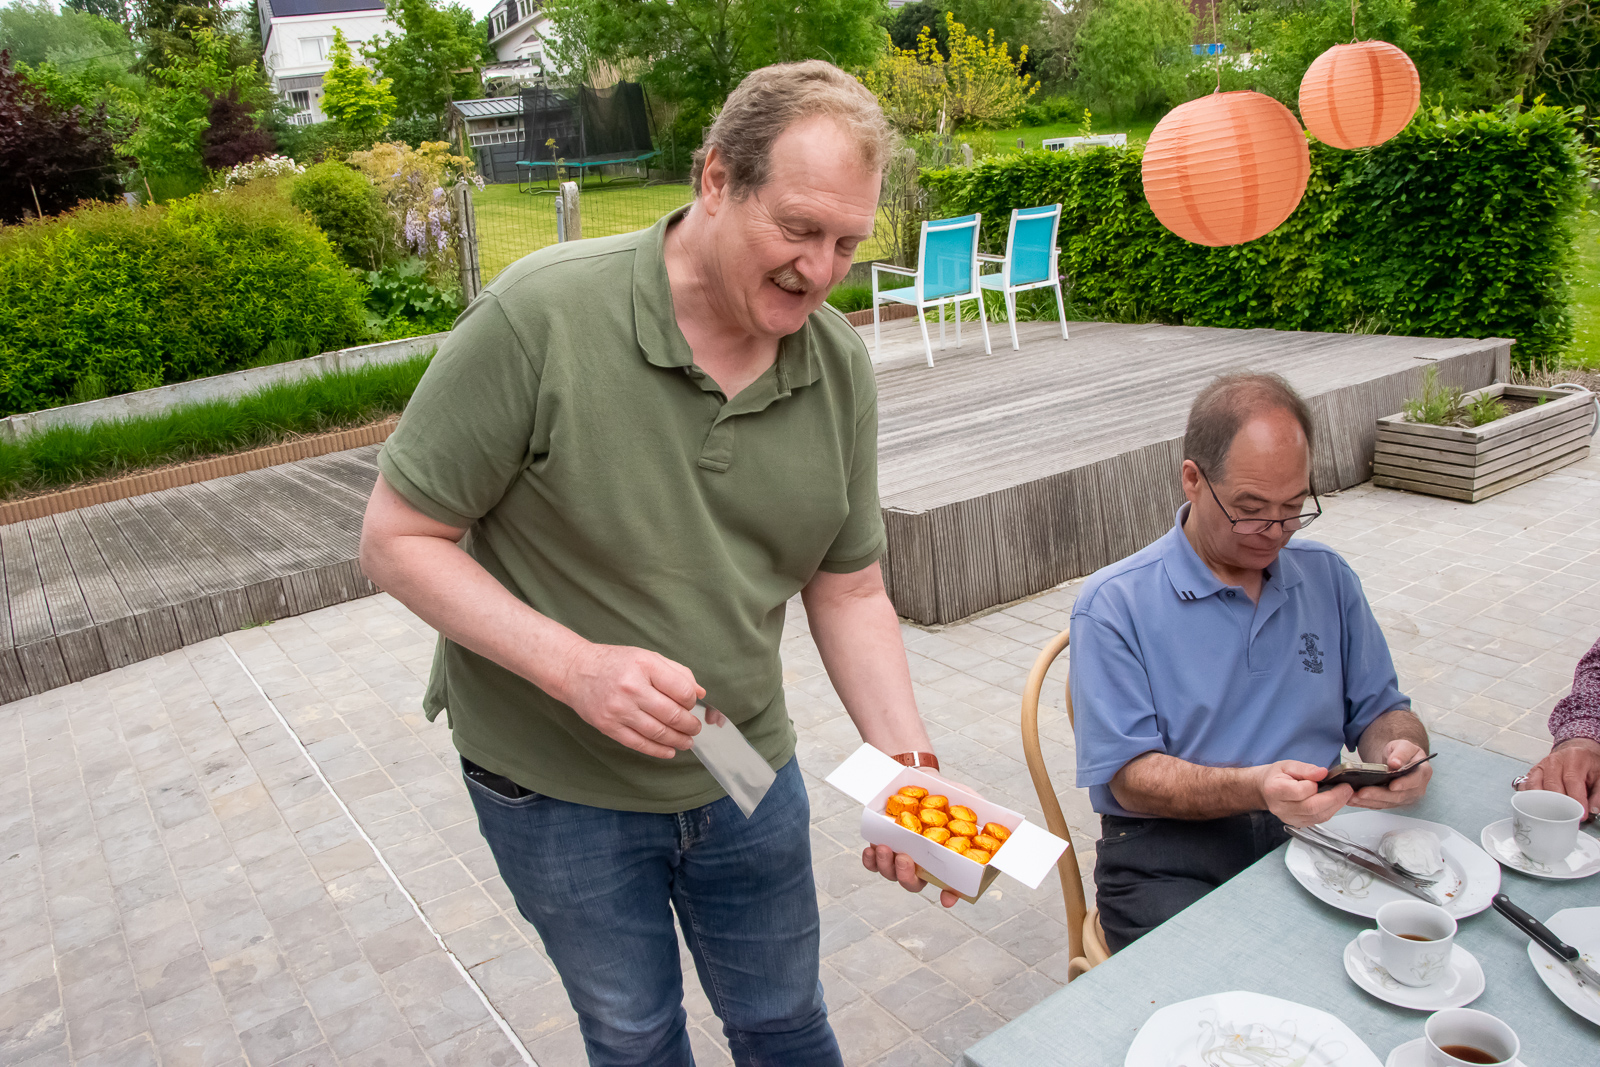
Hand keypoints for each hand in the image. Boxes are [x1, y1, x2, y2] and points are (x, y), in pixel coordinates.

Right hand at [557, 642, 704, 758]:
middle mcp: (632, 688)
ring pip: (657, 732)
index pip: (681, 690)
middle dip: (689, 725)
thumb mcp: (647, 657)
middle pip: (672, 714)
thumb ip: (677, 672)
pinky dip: (657, 750)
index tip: (691, 705)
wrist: (576, 671)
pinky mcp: (608, 726)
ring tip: (687, 742)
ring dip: (677, 740)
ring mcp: (619, 709)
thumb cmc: (615, 662)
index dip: (691, 702)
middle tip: (695, 729)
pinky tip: (669, 751)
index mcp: (645, 666)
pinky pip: (638, 743)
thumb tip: (700, 693)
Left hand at [860, 770, 970, 908]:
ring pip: (892, 874)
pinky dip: (870, 861)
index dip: (950, 896)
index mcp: (945, 859)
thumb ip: (979, 811)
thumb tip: (992, 820)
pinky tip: (870, 849)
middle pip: (914, 884)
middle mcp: (923, 863)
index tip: (947, 899)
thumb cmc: (948, 793)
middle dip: (907, 877)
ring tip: (883, 848)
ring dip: (886, 866)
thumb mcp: (966, 799)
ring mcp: (902, 857)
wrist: (921, 778)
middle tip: (905, 858)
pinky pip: (873, 864)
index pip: (951, 885)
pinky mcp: (883, 847)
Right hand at [1258, 760, 1351, 826]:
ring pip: (1317, 816)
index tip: (1324, 777)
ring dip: (1335, 806)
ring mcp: (1289, 818)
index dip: (1314, 785)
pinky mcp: (1297, 823)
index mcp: (1275, 790)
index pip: (1300, 791)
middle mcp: (1281, 808)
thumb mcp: (1287, 765)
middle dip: (1334, 798)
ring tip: (1344, 794)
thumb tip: (1322, 773)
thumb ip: (1305, 769)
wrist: (1265, 789)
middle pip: (1311, 807)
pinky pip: (1318, 820)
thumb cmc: (1276, 776)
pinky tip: (1334, 802)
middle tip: (1346, 788)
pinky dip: (1329, 811)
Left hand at [1349, 740, 1431, 809]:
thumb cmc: (1402, 752)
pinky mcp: (1392, 802)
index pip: (1414, 781)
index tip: (1392, 786)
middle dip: (1378, 795)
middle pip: (1398, 796)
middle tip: (1362, 793)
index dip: (1404, 784)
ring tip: (1352, 797)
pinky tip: (1353, 800)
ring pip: (1386, 803)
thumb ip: (1401, 753)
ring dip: (1369, 801)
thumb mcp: (1404, 746)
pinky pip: (1379, 805)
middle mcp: (1415, 789)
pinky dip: (1365, 803)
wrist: (1398, 760)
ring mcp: (1404, 798)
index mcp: (1422, 773)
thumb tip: (1395, 763)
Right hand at [1522, 738, 1599, 819]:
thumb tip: (1593, 809)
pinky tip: (1534, 805)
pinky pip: (1526, 785)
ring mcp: (1541, 766)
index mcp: (1574, 758)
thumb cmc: (1587, 764)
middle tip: (1568, 817)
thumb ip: (1598, 794)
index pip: (1572, 780)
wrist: (1577, 751)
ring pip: (1535, 786)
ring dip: (1541, 802)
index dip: (1576, 799)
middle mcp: (1554, 761)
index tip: (1581, 814)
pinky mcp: (1533, 772)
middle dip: (1559, 804)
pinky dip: (1528, 796)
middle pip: (1552, 785)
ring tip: (1551, 814)